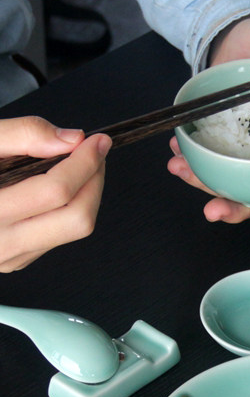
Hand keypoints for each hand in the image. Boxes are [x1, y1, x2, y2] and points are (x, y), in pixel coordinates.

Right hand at [0, 117, 109, 270]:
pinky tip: (58, 188)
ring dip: (87, 197)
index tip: (96, 141)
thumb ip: (19, 135)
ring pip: (72, 233)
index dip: (84, 163)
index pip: (55, 192)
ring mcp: (8, 257)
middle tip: (95, 153)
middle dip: (94, 182)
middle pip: (76, 219)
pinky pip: (55, 239)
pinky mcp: (13, 261)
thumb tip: (70, 139)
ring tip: (80, 166)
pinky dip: (67, 211)